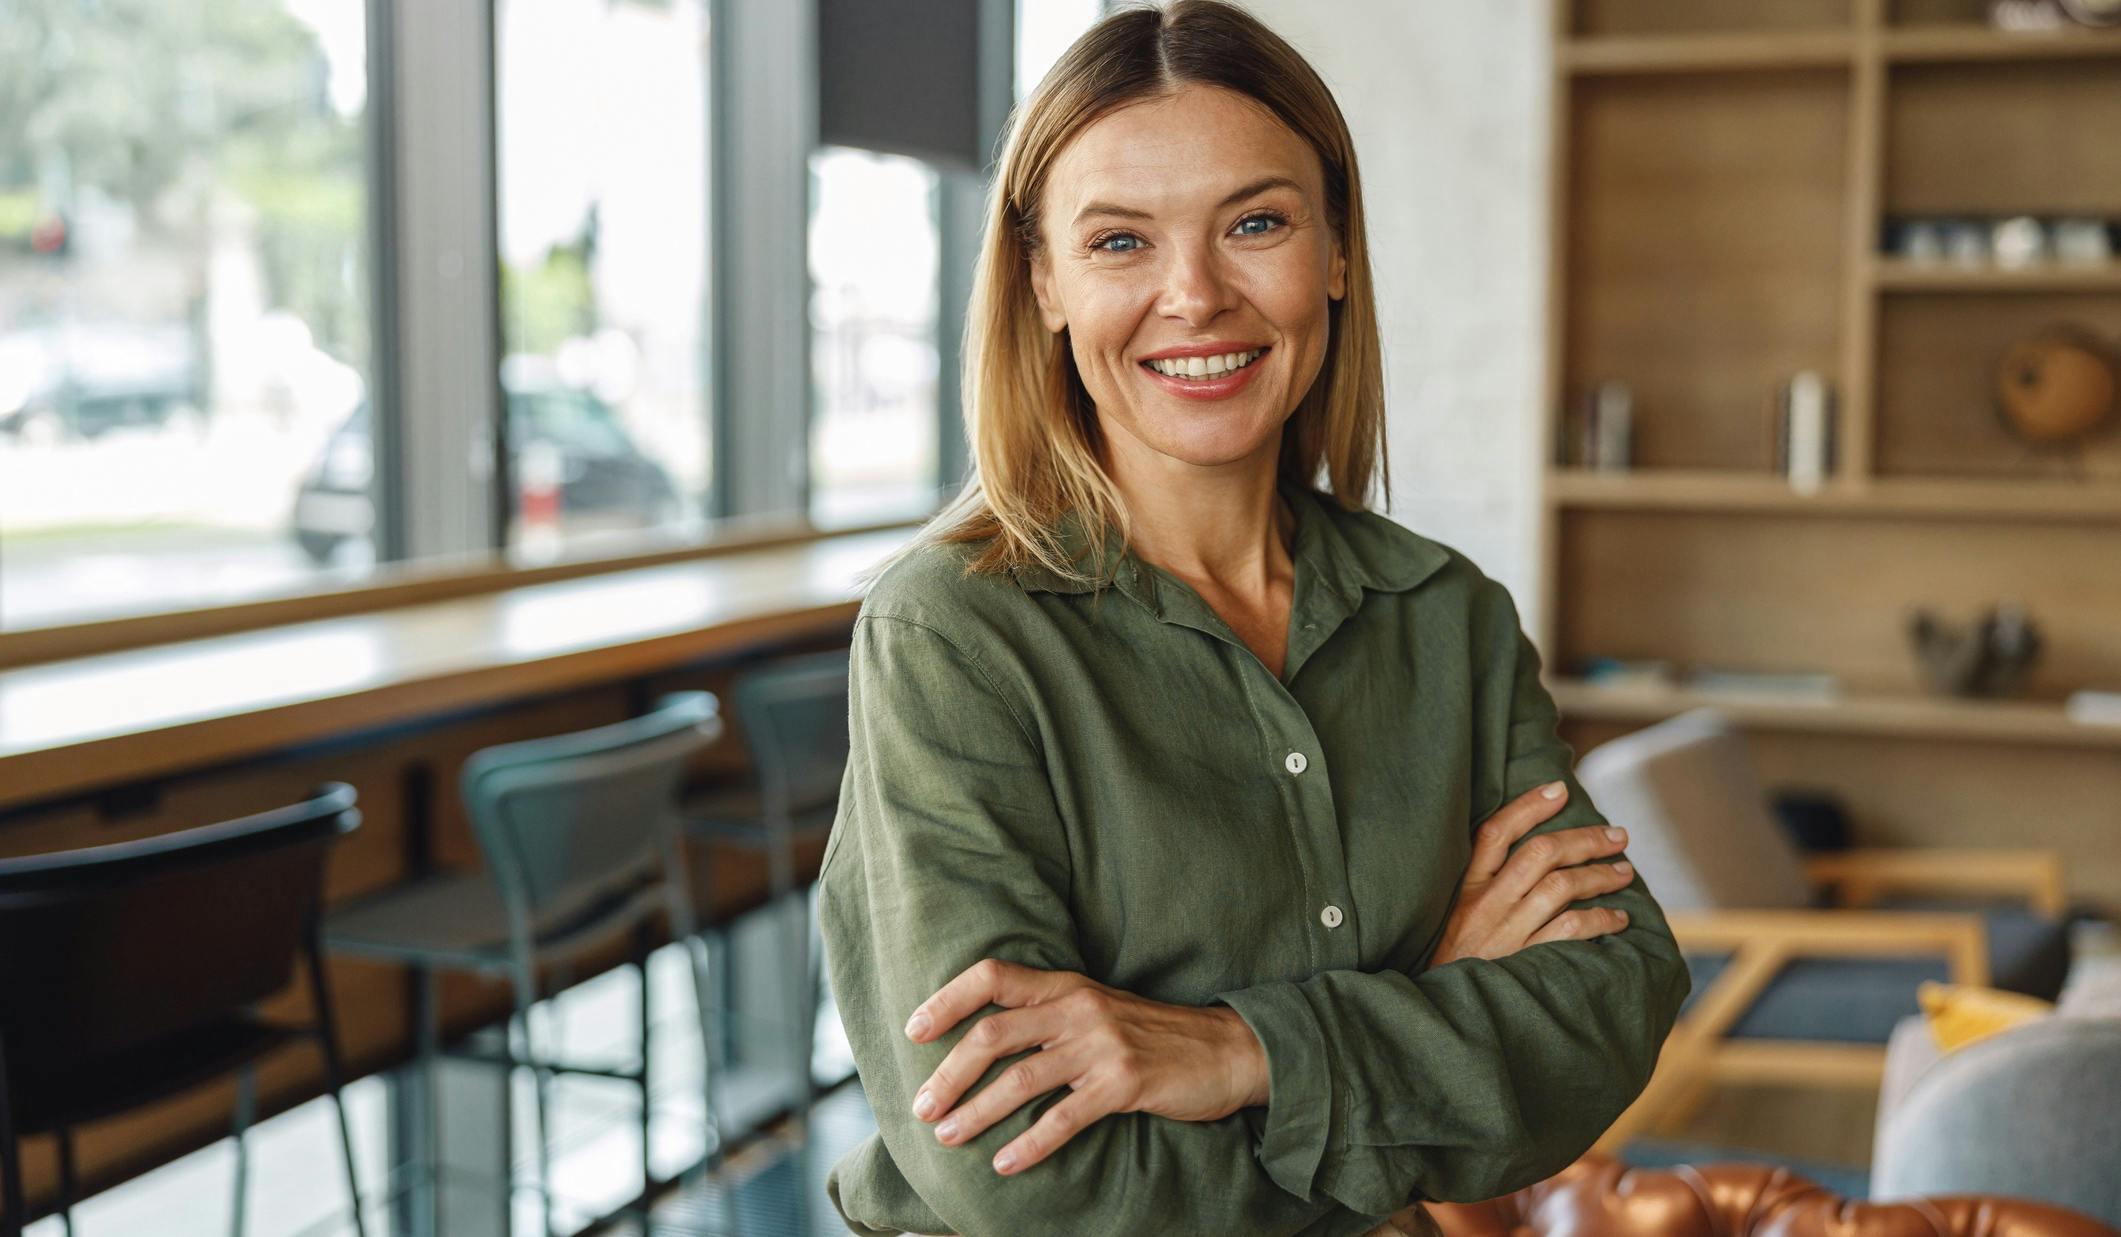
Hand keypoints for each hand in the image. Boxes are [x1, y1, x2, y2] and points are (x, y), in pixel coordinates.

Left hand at [901, 959, 1266, 1176]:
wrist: (1226, 1050)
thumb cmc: (1151, 1035)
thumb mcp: (1097, 1009)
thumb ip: (1048, 1016)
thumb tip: (982, 1044)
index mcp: (1066, 986)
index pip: (993, 975)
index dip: (947, 999)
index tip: (914, 1030)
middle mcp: (1079, 1008)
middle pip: (994, 1033)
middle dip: (949, 1072)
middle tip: (922, 1107)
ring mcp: (1102, 1045)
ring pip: (1021, 1078)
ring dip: (977, 1111)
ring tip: (948, 1137)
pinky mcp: (1125, 1084)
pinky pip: (1064, 1117)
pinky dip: (1029, 1143)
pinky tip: (1006, 1163)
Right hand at [1427, 780, 1635, 968]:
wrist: (1441, 1013)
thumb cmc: (1452, 960)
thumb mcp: (1452, 916)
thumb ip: (1482, 887)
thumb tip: (1533, 856)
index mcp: (1465, 887)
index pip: (1496, 832)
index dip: (1529, 806)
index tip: (1560, 790)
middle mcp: (1485, 904)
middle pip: (1541, 853)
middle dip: (1585, 838)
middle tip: (1617, 835)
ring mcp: (1506, 933)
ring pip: (1561, 887)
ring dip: (1600, 875)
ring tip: (1623, 872)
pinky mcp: (1524, 963)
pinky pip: (1571, 931)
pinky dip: (1601, 920)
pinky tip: (1618, 919)